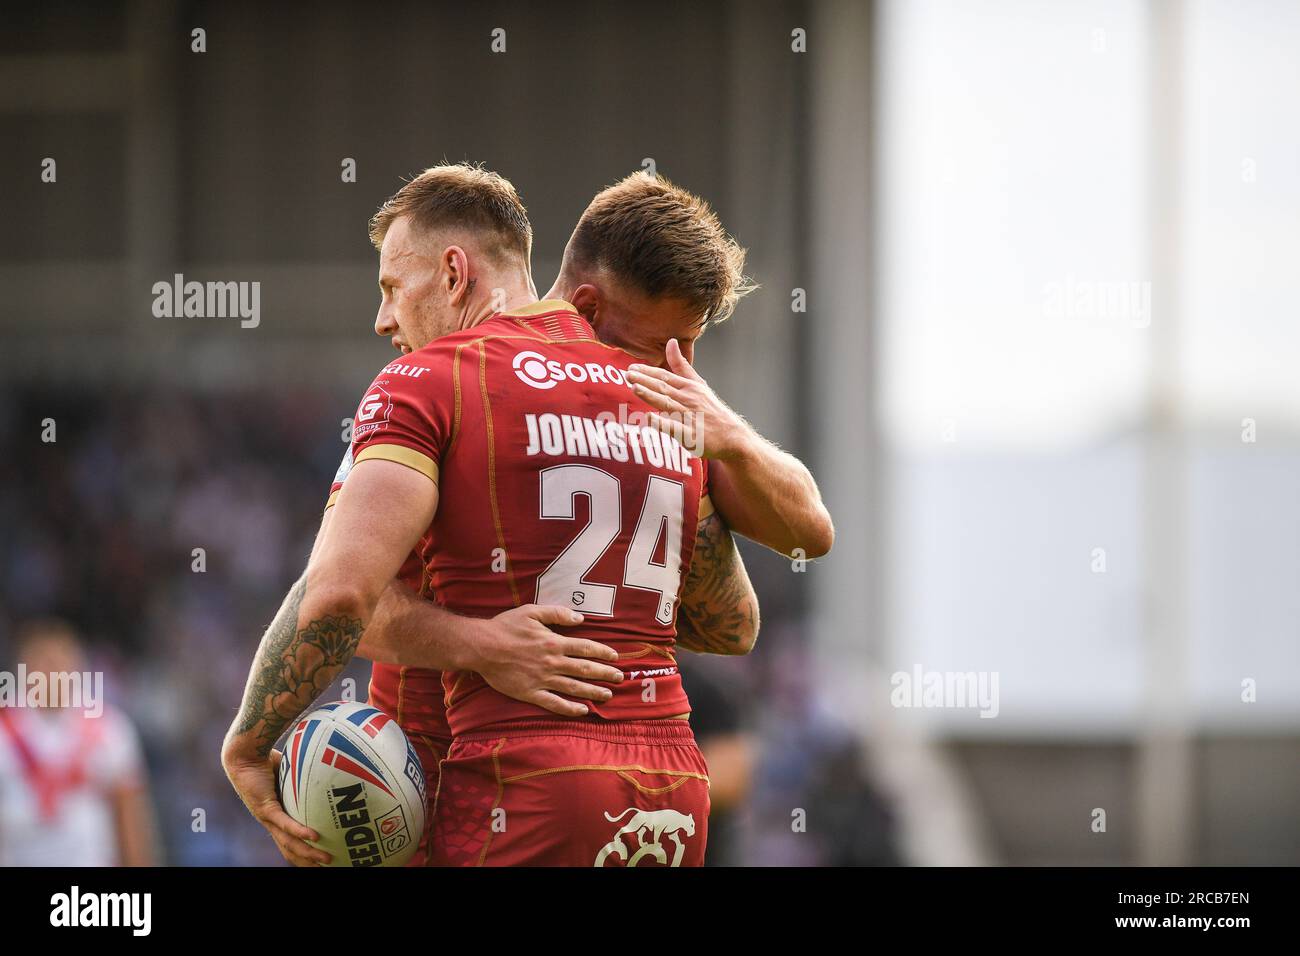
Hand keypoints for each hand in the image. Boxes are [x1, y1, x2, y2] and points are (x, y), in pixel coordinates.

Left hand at [222, 744, 329, 866]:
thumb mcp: (291, 774)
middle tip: (328, 867)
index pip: (290, 841)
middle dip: (308, 861)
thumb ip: (306, 778)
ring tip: (326, 858)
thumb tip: (332, 770)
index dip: (303, 852)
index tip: (320, 858)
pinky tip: (314, 837)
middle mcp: (271, 821)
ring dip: (308, 852)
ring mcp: (267, 816)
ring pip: (289, 841)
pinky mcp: (266, 807)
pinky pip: (285, 822)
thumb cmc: (267, 758)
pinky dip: (300, 831)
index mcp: (276, 815)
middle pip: (290, 849)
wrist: (246, 752)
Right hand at [471, 604, 624, 716]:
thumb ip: (557, 614)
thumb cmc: (505, 627)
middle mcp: (552, 662)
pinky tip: (583, 710)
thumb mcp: (532, 611)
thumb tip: (580, 618)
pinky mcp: (531, 693)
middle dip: (605, 674)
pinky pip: (554, 703)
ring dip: (593, 691)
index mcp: (554, 642)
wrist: (481, 647)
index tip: (615, 657)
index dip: (603, 653)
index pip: (585, 648)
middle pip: (585, 669)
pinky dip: (570, 708)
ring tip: (608, 695)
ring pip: (574, 688)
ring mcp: (542, 679)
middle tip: (620, 678)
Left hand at [625, 339, 755, 460]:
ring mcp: (689, 417)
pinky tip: (650, 418)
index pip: (665, 377)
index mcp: (689, 387)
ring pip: (668, 404)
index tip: (632, 367)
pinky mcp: (690, 435)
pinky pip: (675, 428)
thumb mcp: (697, 383)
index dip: (648, 372)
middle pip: (664, 388)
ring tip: (635, 388)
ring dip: (651, 395)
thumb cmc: (710, 409)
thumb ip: (681, 365)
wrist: (731, 435)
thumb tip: (670, 342)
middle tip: (628, 374)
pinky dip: (663, 423)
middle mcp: (689, 400)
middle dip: (645, 380)